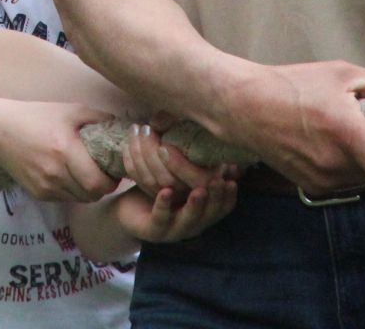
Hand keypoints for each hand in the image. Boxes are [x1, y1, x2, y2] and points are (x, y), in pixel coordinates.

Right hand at [0, 99, 120, 202]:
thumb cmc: (37, 116)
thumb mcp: (70, 110)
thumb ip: (99, 118)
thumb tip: (123, 128)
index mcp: (65, 150)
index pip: (97, 183)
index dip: (111, 181)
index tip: (113, 170)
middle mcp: (55, 172)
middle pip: (91, 195)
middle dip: (102, 187)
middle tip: (104, 174)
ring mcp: (45, 186)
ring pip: (79, 199)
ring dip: (87, 190)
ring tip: (87, 173)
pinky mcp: (37, 193)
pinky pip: (64, 198)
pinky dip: (72, 190)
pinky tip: (68, 174)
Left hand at [111, 124, 237, 243]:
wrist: (131, 210)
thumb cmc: (159, 187)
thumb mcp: (179, 173)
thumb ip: (195, 160)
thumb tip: (212, 134)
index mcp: (203, 208)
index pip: (223, 205)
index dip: (229, 194)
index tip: (233, 179)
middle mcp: (194, 221)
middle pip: (211, 214)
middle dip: (217, 198)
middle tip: (219, 183)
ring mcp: (176, 229)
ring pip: (189, 219)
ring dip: (195, 205)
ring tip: (199, 191)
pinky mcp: (155, 230)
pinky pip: (161, 219)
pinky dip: (164, 205)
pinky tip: (166, 191)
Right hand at [225, 61, 364, 195]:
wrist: (245, 106)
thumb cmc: (294, 84)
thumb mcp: (342, 73)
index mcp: (348, 134)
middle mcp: (336, 164)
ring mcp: (322, 180)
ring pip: (362, 177)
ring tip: (347, 133)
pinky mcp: (310, 186)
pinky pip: (343, 180)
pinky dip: (345, 165)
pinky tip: (328, 143)